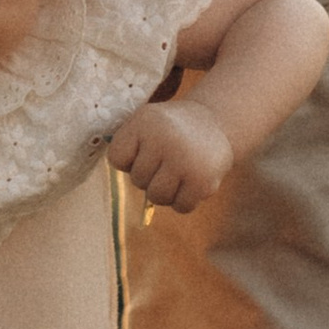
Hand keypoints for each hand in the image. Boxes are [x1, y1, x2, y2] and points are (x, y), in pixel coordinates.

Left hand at [108, 97, 233, 213]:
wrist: (215, 122)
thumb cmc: (169, 129)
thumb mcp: (146, 123)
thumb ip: (126, 147)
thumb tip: (114, 186)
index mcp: (145, 121)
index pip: (116, 158)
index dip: (129, 160)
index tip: (145, 149)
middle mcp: (165, 139)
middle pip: (137, 180)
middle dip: (149, 175)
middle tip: (167, 159)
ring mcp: (185, 161)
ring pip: (157, 197)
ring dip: (165, 191)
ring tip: (177, 172)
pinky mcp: (203, 181)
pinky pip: (181, 207)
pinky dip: (184, 200)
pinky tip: (191, 181)